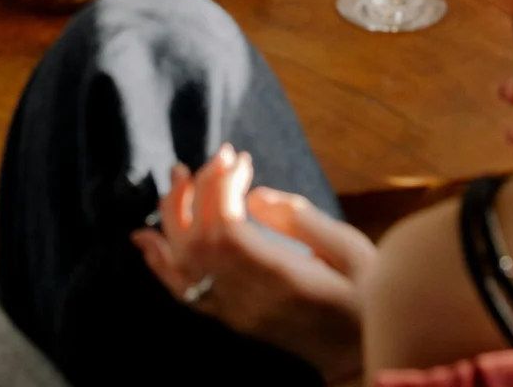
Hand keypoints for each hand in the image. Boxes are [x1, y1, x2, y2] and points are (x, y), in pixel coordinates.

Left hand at [133, 145, 375, 380]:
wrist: (361, 356)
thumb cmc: (366, 295)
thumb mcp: (350, 250)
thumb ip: (301, 219)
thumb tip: (254, 195)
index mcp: (281, 279)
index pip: (226, 230)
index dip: (220, 187)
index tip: (237, 157)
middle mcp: (249, 300)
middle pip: (198, 244)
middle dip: (192, 194)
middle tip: (201, 160)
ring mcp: (236, 315)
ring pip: (184, 269)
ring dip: (172, 219)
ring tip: (176, 181)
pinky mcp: (231, 321)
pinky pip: (184, 295)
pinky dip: (160, 264)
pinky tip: (147, 239)